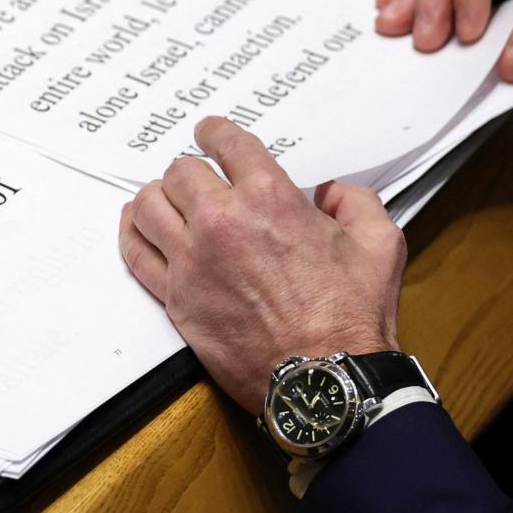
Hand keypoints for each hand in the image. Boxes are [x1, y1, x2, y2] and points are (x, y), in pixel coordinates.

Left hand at [118, 117, 405, 415]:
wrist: (324, 380)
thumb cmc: (352, 318)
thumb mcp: (380, 244)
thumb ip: (356, 202)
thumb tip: (330, 191)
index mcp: (270, 199)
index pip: (228, 145)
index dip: (215, 133)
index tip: (209, 133)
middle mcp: (222, 222)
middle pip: (181, 172)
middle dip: (190, 170)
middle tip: (197, 179)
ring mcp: (192, 261)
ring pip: (148, 205)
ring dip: (157, 197)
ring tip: (165, 200)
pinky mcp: (175, 297)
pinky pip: (136, 253)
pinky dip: (132, 233)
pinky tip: (137, 226)